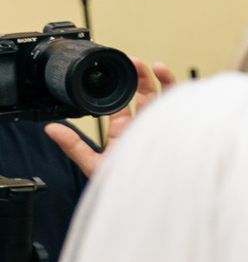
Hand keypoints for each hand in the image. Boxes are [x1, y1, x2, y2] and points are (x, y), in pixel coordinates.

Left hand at [44, 58, 175, 176]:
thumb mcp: (93, 164)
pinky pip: (182, 110)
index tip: (118, 72)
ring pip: (165, 101)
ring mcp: (162, 130)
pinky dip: (179, 93)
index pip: (124, 106)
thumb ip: (73, 146)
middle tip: (134, 63)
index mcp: (124, 134)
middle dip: (142, 78)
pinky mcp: (177, 131)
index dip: (122, 87)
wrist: (146, 199)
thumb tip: (51, 129)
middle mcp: (144, 129)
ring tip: (155, 67)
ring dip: (161, 81)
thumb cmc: (123, 186)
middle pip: (146, 97)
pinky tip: (172, 81)